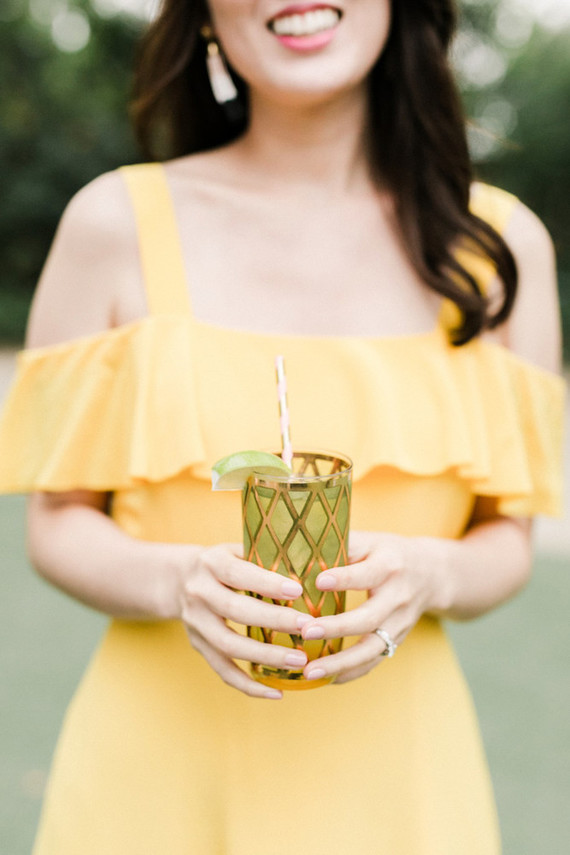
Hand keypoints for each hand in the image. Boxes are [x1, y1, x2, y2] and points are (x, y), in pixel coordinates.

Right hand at [179, 543, 312, 699]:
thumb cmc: (224, 563)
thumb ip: (263, 557)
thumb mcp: (236, 550)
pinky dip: (249, 685)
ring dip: (266, 657)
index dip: (267, 583)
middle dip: (274, 620)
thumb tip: (310, 567)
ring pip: (229, 646)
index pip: (239, 574)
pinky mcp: (198, 646)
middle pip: (236, 610)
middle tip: (307, 628)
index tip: (298, 590)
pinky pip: (222, 670)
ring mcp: (196, 622)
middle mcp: (199, 593)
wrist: (177, 580)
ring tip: (299, 661)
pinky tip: (276, 692)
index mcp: (211, 563)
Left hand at [299, 531, 446, 684]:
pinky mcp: (397, 640)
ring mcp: (400, 623)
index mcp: (389, 566)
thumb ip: (342, 544)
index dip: (343, 578)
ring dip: (340, 663)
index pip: (366, 574)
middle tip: (306, 631)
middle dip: (337, 627)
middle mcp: (398, 597)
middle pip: (369, 618)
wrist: (432, 574)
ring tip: (309, 671)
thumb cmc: (388, 553)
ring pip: (372, 648)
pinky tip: (325, 679)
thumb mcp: (371, 541)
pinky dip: (349, 673)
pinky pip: (373, 661)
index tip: (318, 581)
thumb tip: (301, 547)